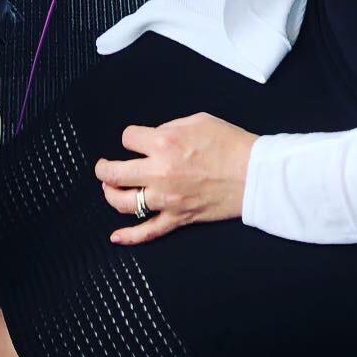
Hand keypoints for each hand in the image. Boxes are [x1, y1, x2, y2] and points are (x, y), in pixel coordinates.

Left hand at [95, 113, 256, 245]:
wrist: (254, 173)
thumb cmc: (229, 143)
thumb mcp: (197, 120)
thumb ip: (169, 128)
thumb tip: (153, 138)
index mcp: (164, 143)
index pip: (128, 138)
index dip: (131, 137)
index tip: (136, 139)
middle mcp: (160, 172)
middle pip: (115, 173)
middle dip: (104, 169)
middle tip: (103, 167)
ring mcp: (167, 199)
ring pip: (125, 203)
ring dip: (111, 195)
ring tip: (109, 188)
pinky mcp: (178, 218)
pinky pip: (149, 231)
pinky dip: (130, 236)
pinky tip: (115, 236)